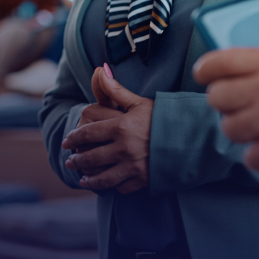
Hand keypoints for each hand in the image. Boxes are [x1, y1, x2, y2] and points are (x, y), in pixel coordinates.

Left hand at [61, 66, 152, 193]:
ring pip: (103, 177)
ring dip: (90, 179)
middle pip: (91, 157)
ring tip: (82, 179)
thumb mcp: (139, 102)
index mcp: (120, 127)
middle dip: (77, 160)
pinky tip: (107, 184)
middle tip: (70, 161)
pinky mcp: (144, 180)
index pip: (87, 134)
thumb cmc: (164, 117)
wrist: (193, 138)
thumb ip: (116, 90)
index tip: (66, 141)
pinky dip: (112, 187)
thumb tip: (100, 70)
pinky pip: (122, 187)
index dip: (73, 138)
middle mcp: (124, 149)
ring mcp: (134, 167)